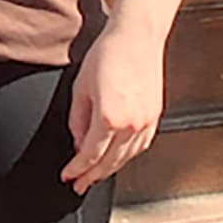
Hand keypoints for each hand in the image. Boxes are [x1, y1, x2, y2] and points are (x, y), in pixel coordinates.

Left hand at [60, 23, 162, 193]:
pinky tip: (117, 158)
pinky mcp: (155, 118)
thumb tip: (77, 142)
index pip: (90, 155)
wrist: (136, 37)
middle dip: (91, 176)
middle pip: (109, 163)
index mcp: (109, 117)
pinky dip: (126, 157)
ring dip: (109, 170)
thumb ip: (77, 119)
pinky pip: (140, 147)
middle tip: (79, 185)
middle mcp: (131, 125)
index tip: (68, 176)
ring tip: (95, 175)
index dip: (76, 169)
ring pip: (126, 158)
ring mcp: (146, 123)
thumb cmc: (107, 54)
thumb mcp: (81, 87)